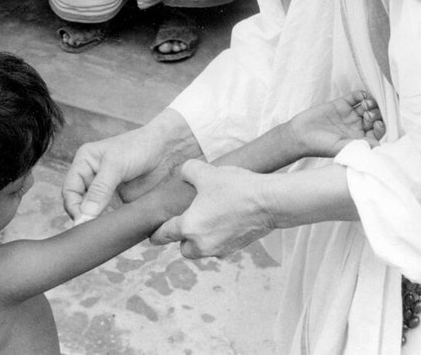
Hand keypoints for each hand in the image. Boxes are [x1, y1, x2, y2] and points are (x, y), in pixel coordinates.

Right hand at [62, 110, 198, 220]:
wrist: (167, 150)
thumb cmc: (139, 147)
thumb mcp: (116, 165)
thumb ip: (100, 190)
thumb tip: (84, 215)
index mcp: (84, 163)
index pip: (69, 190)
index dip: (73, 206)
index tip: (81, 220)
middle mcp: (92, 178)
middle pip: (78, 204)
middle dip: (83, 216)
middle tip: (91, 229)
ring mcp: (106, 191)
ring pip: (93, 213)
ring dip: (96, 222)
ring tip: (102, 232)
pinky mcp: (119, 202)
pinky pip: (109, 217)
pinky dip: (109, 224)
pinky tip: (113, 229)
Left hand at [150, 160, 273, 257]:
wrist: (269, 202)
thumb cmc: (236, 188)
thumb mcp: (206, 172)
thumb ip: (187, 171)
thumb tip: (182, 173)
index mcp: (189, 227)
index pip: (165, 234)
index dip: (156, 234)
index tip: (151, 236)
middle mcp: (202, 243)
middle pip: (184, 248)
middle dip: (182, 239)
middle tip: (186, 221)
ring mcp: (220, 248)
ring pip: (202, 250)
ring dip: (201, 240)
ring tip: (207, 219)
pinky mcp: (236, 248)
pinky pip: (219, 247)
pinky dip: (218, 238)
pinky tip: (225, 220)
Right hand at [289, 91, 383, 156]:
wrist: (301, 135)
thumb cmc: (321, 145)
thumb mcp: (342, 147)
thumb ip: (360, 145)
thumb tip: (379, 146)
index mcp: (359, 139)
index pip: (377, 132)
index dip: (380, 127)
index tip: (377, 124)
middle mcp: (356, 127)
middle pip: (374, 118)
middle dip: (376, 115)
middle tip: (369, 115)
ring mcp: (349, 115)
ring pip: (366, 107)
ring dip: (370, 104)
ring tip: (366, 104)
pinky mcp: (340, 104)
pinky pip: (355, 97)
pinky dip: (361, 94)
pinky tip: (361, 96)